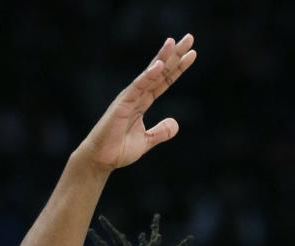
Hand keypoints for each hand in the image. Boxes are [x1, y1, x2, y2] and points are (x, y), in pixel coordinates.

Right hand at [78, 34, 196, 170]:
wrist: (102, 159)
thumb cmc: (119, 148)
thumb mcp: (146, 141)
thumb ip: (161, 132)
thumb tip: (175, 124)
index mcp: (144, 101)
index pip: (165, 80)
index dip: (178, 68)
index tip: (192, 55)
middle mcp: (138, 95)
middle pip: (160, 71)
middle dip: (175, 55)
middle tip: (189, 38)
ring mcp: (130, 97)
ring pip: (150, 74)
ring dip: (163, 58)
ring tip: (174, 42)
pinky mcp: (122, 104)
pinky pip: (138, 87)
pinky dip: (148, 76)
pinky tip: (159, 65)